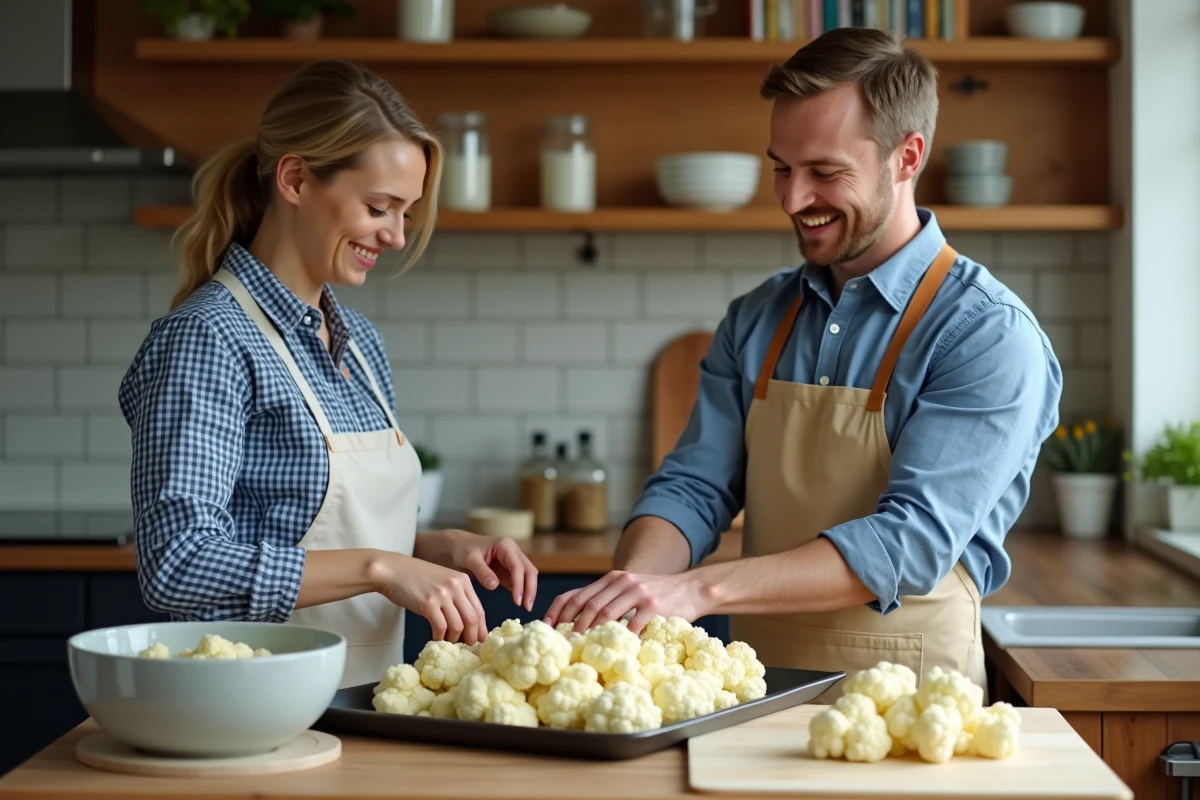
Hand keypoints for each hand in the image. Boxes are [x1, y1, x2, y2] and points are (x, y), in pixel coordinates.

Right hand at [369, 553, 488, 644]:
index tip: (480, 639)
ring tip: (449, 643)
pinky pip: (441, 627)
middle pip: (472, 619)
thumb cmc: (415, 576)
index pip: (479, 608)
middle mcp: (456, 586)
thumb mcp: (442, 580)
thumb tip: (466, 621)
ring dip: (455, 639)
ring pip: (458, 626)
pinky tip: (436, 639)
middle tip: (467, 646)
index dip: (481, 627)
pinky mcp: (428, 604)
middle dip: (472, 637)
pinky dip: (440, 637)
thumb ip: (456, 595)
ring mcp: (442, 595)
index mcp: (463, 580)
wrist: (391, 569)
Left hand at [421, 529, 537, 612]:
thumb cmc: (464, 550)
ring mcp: (513, 560)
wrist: (460, 547)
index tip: (517, 601)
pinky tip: (521, 603)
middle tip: (527, 607)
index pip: (518, 566)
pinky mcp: (510, 570)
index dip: (519, 584)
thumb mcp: (470, 559)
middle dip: (530, 588)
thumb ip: (482, 571)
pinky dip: (522, 591)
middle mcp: (513, 551)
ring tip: (526, 608)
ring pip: (528, 575)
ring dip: (529, 591)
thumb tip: (494, 586)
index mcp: (505, 545)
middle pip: (529, 570)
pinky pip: (520, 581)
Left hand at [542, 570, 708, 634]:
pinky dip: (622, 638)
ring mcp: (638, 592)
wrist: (691, 588)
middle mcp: (622, 581)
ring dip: (591, 632)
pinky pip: (633, 624)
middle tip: (562, 644)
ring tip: (581, 647)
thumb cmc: (657, 594)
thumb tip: (579, 624)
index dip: (559, 611)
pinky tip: (615, 650)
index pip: (577, 594)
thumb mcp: (629, 588)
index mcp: (612, 578)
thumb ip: (608, 599)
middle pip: (589, 605)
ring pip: (607, 613)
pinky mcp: (654, 605)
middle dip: (572, 626)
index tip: (547, 628)